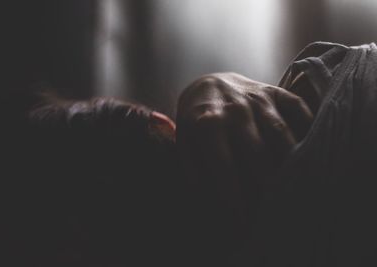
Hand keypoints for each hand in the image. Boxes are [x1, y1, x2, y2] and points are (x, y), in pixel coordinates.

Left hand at [176, 73, 313, 246]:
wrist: (208, 83)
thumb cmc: (196, 120)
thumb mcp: (184, 141)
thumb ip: (193, 170)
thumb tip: (207, 204)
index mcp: (208, 124)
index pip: (223, 168)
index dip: (232, 199)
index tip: (240, 224)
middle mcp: (235, 110)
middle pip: (257, 154)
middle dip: (266, 188)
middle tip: (273, 213)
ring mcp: (259, 98)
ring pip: (281, 134)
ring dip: (291, 163)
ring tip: (296, 190)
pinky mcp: (276, 91)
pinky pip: (299, 109)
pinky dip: (309, 130)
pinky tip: (313, 152)